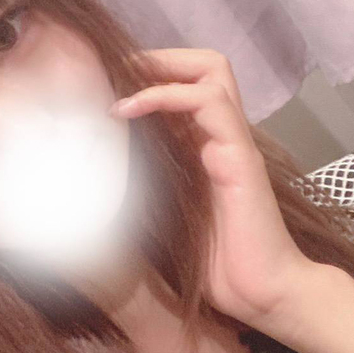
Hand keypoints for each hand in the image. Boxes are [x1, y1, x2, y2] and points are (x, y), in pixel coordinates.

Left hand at [109, 48, 313, 329]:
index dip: (150, 76)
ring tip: (119, 84)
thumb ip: (146, 191)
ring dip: (161, 69)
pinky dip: (167, 95)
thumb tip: (92, 183)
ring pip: (211, 72)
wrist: (261, 293)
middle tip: (115, 72)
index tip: (106, 85)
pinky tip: (131, 109)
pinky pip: (210, 104)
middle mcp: (222, 138)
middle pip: (206, 66)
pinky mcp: (241, 158)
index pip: (187, 87)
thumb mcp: (167, 218)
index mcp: (206, 148)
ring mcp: (234, 144)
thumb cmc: (216, 265)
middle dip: (159, 59)